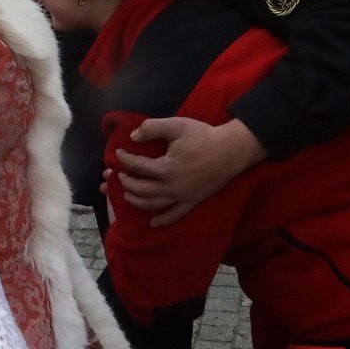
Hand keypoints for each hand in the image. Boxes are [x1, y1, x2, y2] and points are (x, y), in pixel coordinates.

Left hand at [106, 117, 265, 225]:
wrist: (230, 150)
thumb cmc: (203, 136)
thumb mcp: (175, 125)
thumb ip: (152, 128)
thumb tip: (133, 136)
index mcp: (165, 168)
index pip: (137, 166)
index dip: (124, 159)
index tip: (118, 153)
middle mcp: (171, 186)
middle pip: (141, 189)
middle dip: (127, 182)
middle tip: (119, 175)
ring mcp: (182, 197)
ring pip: (154, 204)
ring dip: (137, 201)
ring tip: (127, 195)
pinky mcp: (193, 201)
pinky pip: (175, 215)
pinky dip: (163, 220)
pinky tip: (153, 223)